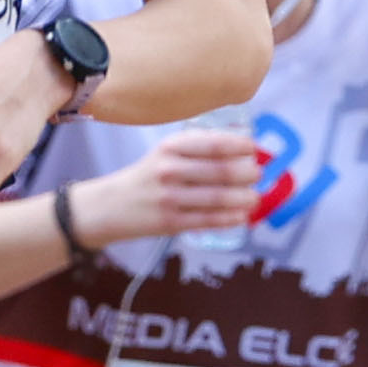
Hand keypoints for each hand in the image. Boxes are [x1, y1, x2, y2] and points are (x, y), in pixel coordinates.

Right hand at [89, 123, 266, 246]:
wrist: (110, 206)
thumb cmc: (147, 177)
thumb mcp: (166, 152)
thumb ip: (199, 148)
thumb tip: (244, 148)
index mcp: (170, 147)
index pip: (214, 144)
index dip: (241, 147)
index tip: (254, 149)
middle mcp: (170, 169)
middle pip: (221, 171)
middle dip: (247, 174)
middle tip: (257, 175)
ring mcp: (170, 198)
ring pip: (218, 198)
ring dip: (244, 199)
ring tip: (254, 198)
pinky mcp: (170, 222)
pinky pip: (209, 220)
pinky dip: (230, 218)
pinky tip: (241, 216)